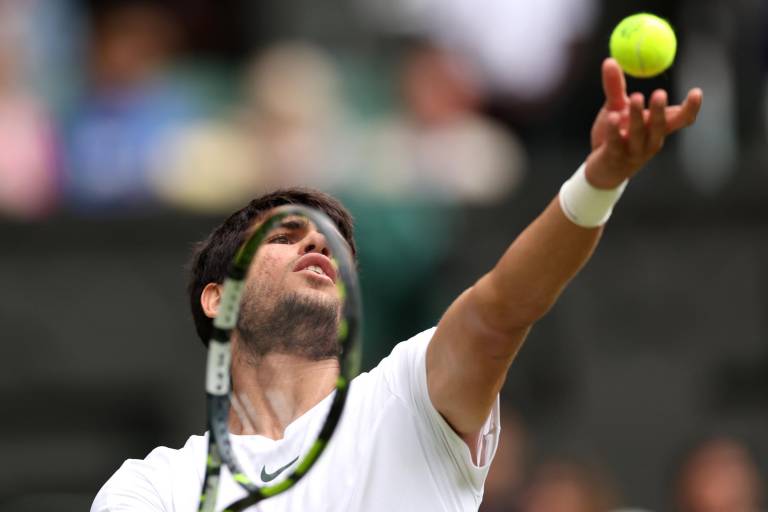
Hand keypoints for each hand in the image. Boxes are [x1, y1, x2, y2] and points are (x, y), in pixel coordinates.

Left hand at [585, 58, 702, 188]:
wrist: (601, 169)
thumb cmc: (615, 136)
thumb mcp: (615, 108)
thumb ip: (615, 87)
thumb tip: (610, 59)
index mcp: (658, 128)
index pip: (681, 119)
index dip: (691, 108)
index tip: (696, 92)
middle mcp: (651, 140)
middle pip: (661, 126)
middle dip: (660, 110)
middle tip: (660, 93)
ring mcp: (634, 152)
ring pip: (639, 133)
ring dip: (637, 116)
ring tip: (636, 96)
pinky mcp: (615, 158)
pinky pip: (616, 143)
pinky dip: (615, 130)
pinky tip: (612, 117)